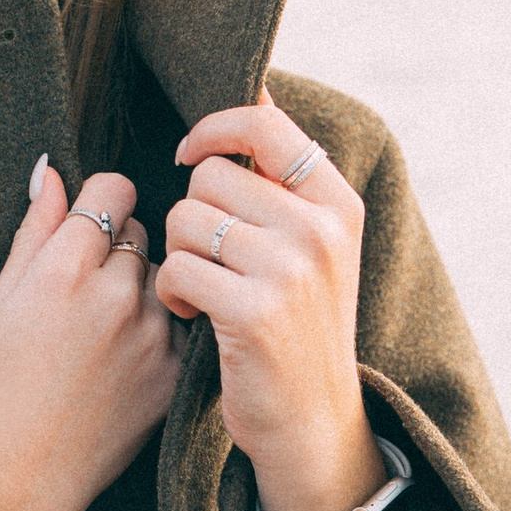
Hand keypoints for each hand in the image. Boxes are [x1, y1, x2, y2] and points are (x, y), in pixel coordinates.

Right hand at [0, 162, 181, 510]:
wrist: (26, 471)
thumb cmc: (0, 382)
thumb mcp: (1, 299)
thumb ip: (34, 229)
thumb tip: (51, 170)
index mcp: (63, 269)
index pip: (114, 190)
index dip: (102, 201)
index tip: (92, 222)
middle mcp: (113, 294)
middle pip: (141, 231)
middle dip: (118, 247)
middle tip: (87, 290)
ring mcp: (151, 334)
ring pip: (164, 276)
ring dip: (142, 289)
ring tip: (105, 331)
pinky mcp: (173, 371)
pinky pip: (179, 322)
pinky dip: (159, 331)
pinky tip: (125, 360)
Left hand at [155, 101, 384, 510]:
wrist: (312, 422)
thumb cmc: (297, 327)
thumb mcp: (312, 246)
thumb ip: (283, 176)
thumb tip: (255, 88)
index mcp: (338, 203)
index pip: (265, 124)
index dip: (212, 129)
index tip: (186, 154)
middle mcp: (322, 229)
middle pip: (208, 177)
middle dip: (191, 215)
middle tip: (210, 259)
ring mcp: (292, 270)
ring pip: (186, 219)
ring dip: (178, 256)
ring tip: (202, 289)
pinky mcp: (255, 312)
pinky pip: (178, 268)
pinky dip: (172, 292)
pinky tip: (192, 314)